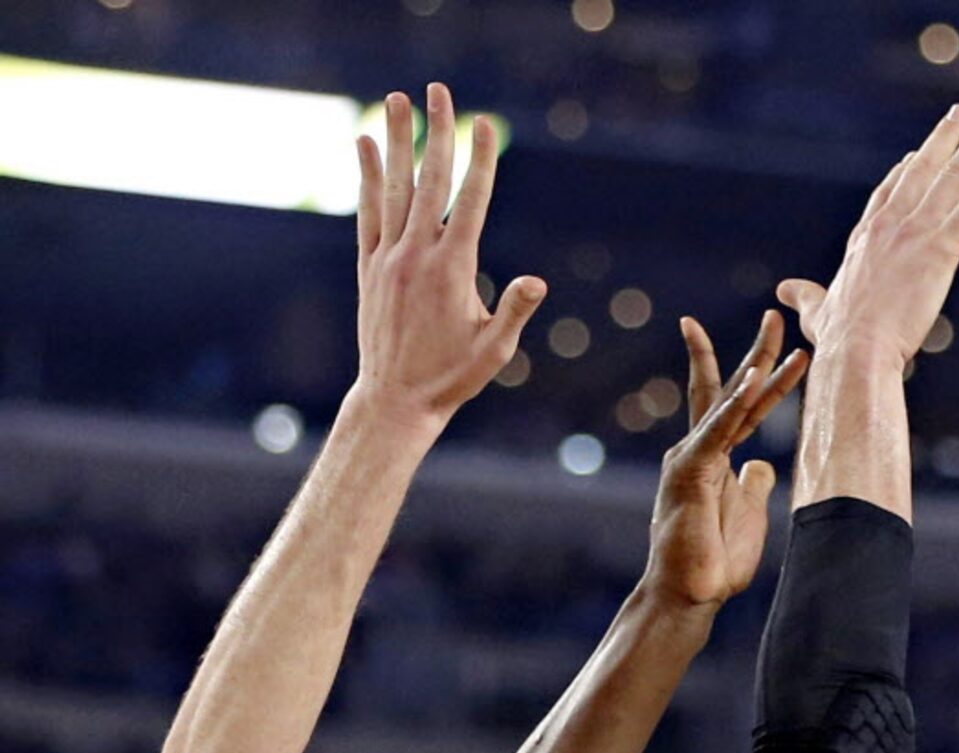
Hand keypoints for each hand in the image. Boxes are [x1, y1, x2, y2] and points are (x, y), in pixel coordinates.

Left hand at [353, 82, 545, 426]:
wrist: (396, 399)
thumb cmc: (452, 377)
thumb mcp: (494, 350)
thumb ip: (513, 310)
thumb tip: (536, 282)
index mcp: (452, 269)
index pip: (469, 201)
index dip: (480, 160)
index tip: (486, 124)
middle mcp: (416, 254)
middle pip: (430, 180)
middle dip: (437, 132)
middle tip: (440, 91)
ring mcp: (389, 257)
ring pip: (395, 187)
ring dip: (397, 138)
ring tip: (398, 99)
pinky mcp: (369, 266)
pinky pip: (368, 211)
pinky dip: (368, 176)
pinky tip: (366, 144)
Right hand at [640, 311, 808, 613]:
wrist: (687, 595)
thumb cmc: (713, 562)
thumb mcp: (747, 515)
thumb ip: (752, 485)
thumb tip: (761, 463)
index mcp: (715, 458)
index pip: (739, 407)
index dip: (759, 375)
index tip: (776, 342)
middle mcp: (700, 449)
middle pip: (732, 391)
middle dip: (756, 352)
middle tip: (775, 314)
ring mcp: (693, 459)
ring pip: (729, 405)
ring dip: (756, 370)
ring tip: (778, 336)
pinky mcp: (690, 473)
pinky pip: (717, 434)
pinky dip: (734, 407)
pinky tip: (752, 382)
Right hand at [777, 98, 958, 371]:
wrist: (858, 347)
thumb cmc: (838, 338)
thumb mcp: (816, 311)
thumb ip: (805, 296)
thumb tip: (783, 290)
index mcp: (865, 238)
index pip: (889, 194)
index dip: (905, 172)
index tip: (918, 153)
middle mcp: (891, 223)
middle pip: (922, 168)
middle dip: (944, 137)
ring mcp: (917, 230)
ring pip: (954, 173)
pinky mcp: (942, 245)